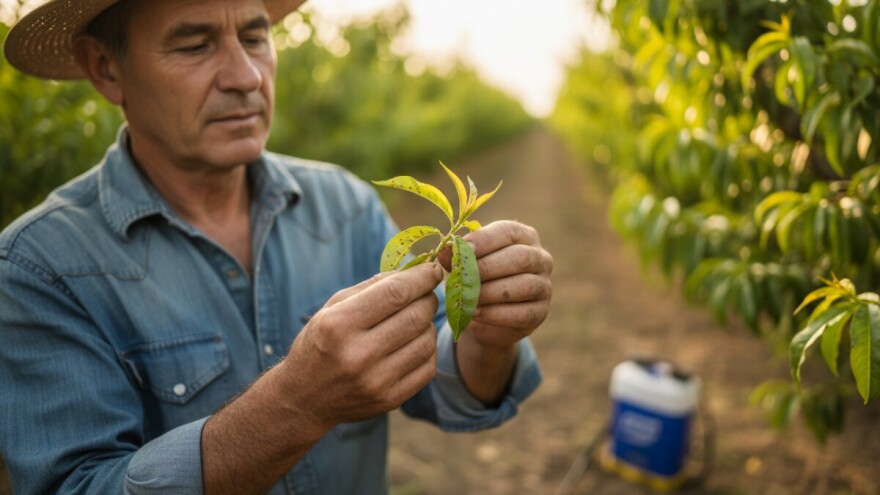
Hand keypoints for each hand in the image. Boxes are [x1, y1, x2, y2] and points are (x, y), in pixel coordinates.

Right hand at [280, 262, 443, 434]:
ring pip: (426, 341)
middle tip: (425, 295)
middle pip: (416, 317)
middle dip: (428, 299)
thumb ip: (371, 287)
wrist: (305, 399)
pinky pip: (427, 367)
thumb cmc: (319, 344)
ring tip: (416, 320)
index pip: (395, 293)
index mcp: (339, 325)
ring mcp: (376, 381)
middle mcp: (358, 355)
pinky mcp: (390, 399)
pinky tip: (414, 343)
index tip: (433, 270)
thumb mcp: (332, 308)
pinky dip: (427, 349)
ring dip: (428, 324)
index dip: (421, 278)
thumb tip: (413, 271)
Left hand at [440, 220, 552, 346]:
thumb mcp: (465, 265)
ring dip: (490, 292)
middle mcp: (540, 258)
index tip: (463, 248)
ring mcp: (544, 286)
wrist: (486, 316)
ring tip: (467, 298)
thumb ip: (457, 256)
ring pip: (523, 285)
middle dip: (488, 267)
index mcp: (523, 237)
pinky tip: (475, 313)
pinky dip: (495, 314)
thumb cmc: (477, 280)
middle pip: (520, 257)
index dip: (485, 239)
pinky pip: (522, 313)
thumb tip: (446, 249)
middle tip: (463, 277)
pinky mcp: (541, 312)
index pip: (508, 231)